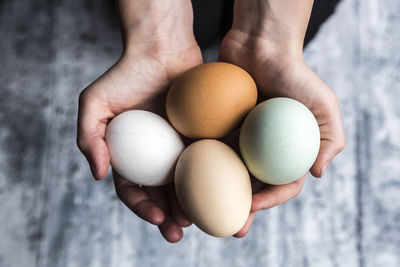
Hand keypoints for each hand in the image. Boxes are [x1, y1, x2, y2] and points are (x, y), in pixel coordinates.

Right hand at [77, 0, 201, 242]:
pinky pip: (208, 161)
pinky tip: (220, 193)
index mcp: (130, 155)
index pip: (132, 189)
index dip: (141, 207)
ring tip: (199, 221)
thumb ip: (88, 138)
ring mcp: (179, 147)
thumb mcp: (95, 102)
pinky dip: (212, 180)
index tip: (156, 217)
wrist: (161, 49)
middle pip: (161, 194)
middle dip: (169, 217)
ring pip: (186, 184)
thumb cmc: (126, 74)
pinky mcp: (201, 135)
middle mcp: (155, 155)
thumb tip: (98, 174)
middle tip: (179, 232)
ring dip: (191, 206)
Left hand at [218, 0, 345, 236]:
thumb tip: (316, 174)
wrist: (261, 45)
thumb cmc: (295, 73)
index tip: (252, 207)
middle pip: (251, 187)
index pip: (281, 185)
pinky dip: (200, 167)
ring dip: (216, 196)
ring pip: (226, 175)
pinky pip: (208, 151)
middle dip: (241, 209)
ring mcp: (238, 140)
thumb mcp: (323, 104)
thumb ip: (329, 139)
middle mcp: (262, 150)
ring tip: (204, 212)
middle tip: (228, 227)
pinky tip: (188, 180)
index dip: (269, 200)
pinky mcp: (217, 128)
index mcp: (286, 152)